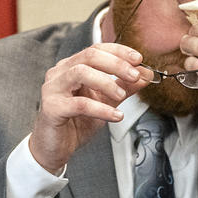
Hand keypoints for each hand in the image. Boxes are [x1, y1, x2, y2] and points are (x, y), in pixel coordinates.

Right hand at [29, 43, 151, 172]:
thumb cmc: (76, 123)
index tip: (138, 59)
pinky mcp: (52, 108)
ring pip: (81, 73)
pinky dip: (101, 109)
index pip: (96, 49)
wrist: (55, 149)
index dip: (119, 51)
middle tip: (135, 76)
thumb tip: (146, 75)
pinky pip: (80, 104)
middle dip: (116, 64)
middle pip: (90, 56)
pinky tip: (115, 115)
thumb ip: (124, 87)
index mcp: (72, 66)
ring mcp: (53, 89)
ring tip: (121, 95)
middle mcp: (60, 72)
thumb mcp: (105, 102)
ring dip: (107, 82)